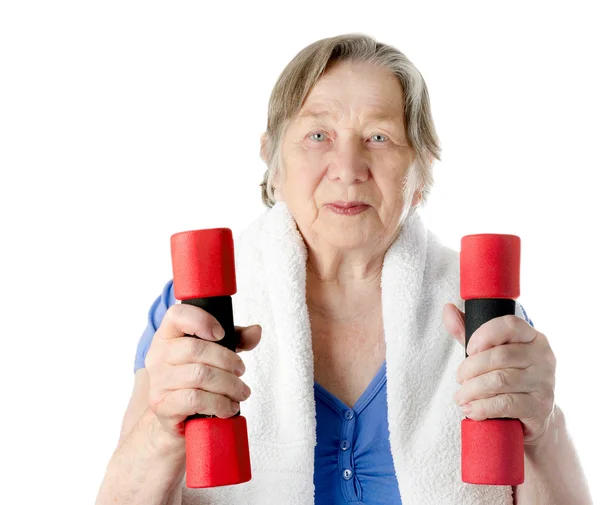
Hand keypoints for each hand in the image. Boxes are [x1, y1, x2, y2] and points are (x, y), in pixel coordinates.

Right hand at [146, 303, 261, 438]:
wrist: (176, 418)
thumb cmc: (195, 379)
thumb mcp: (215, 353)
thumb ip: (235, 338)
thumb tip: (255, 331)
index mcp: (168, 336)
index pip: (177, 316)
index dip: (201, 320)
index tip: (221, 333)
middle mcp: (158, 355)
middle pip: (195, 349)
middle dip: (227, 360)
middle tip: (241, 371)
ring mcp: (158, 381)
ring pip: (199, 375)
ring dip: (229, 385)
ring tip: (240, 392)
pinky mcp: (163, 406)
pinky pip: (196, 399)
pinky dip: (219, 403)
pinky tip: (228, 407)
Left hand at [443, 303, 556, 447]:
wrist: (530, 416)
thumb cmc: (506, 376)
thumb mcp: (487, 352)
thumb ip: (467, 331)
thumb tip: (447, 309)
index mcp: (532, 337)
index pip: (510, 325)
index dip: (484, 335)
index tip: (469, 349)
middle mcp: (543, 357)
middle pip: (499, 356)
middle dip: (470, 368)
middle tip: (459, 379)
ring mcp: (544, 383)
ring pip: (499, 380)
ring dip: (472, 390)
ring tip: (460, 397)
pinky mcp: (540, 408)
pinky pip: (505, 404)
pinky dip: (482, 407)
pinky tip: (471, 410)